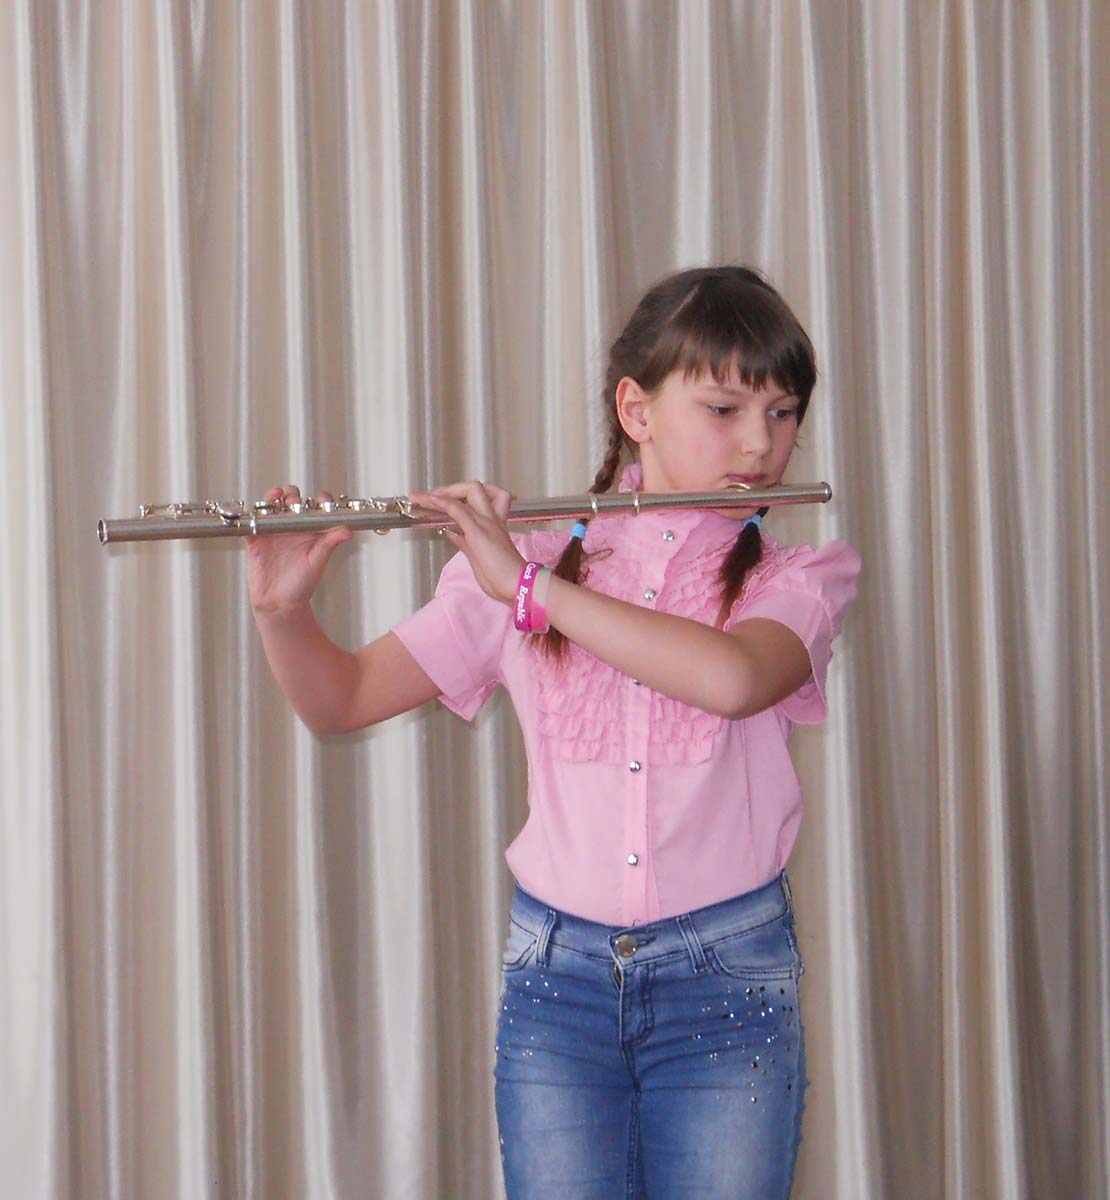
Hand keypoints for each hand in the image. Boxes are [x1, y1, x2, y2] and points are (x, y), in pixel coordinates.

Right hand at [246, 484, 352, 613]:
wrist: (279, 603)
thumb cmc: (302, 585)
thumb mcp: (318, 561)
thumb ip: (330, 543)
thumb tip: (348, 531)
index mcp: (310, 531)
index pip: (316, 507)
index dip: (319, 500)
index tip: (320, 501)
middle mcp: (292, 528)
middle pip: (292, 500)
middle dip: (293, 496)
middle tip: (294, 503)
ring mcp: (274, 531)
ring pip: (272, 506)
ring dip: (274, 498)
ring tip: (277, 498)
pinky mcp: (257, 539)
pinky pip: (252, 521)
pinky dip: (253, 514)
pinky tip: (258, 512)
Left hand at [408, 480, 523, 605]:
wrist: (516, 585)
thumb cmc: (502, 575)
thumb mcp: (478, 555)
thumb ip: (464, 541)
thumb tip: (452, 534)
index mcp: (493, 523)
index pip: (482, 498)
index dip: (461, 496)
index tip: (442, 500)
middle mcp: (491, 519)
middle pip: (475, 489)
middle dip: (450, 489)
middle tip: (431, 495)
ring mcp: (485, 523)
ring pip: (467, 492)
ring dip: (441, 492)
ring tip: (422, 496)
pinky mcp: (478, 533)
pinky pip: (459, 510)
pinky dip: (443, 502)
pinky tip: (431, 499)